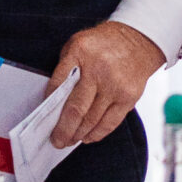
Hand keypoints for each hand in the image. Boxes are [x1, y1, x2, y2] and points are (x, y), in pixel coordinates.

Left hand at [46, 20, 164, 146]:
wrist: (136, 41)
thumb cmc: (102, 45)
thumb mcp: (78, 44)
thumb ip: (66, 67)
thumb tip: (54, 100)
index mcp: (80, 52)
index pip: (59, 83)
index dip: (50, 104)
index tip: (45, 117)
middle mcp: (98, 69)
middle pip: (76, 108)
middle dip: (63, 129)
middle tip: (56, 140)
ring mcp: (115, 85)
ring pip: (92, 120)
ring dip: (78, 134)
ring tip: (69, 140)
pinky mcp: (128, 97)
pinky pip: (110, 123)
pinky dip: (96, 134)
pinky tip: (87, 137)